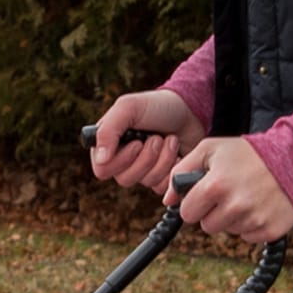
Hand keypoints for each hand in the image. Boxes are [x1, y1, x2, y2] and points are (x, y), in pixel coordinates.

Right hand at [88, 89, 205, 196]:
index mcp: (110, 144)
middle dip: (146, 158)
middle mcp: (123, 161)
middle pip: (125, 179)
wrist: (191, 111)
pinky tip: (179, 153)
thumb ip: (108, 130)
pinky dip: (173, 168)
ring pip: (146, 182)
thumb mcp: (129, 107)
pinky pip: (163, 186)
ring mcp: (143, 171)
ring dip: (163, 159)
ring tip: (171, 139)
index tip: (137, 142)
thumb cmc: (158, 106)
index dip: (121, 160)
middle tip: (157, 138)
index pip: (102, 170)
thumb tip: (101, 159)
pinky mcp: (162, 178)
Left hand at [167, 137, 292, 244]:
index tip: (204, 195)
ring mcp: (253, 220)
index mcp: (215, 185)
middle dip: (213, 213)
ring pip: (228, 231)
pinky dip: (252, 224)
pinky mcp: (269, 231)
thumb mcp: (211, 149)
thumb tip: (168, 200)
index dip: (194, 203)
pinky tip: (260, 205)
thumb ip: (181, 170)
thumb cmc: (248, 153)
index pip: (187, 213)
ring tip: (247, 196)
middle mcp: (234, 205)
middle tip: (228, 194)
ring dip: (233, 218)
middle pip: (207, 227)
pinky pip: (248, 237)